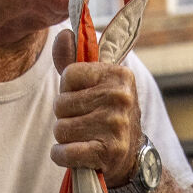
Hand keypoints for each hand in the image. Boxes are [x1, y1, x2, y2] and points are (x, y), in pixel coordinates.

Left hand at [52, 30, 141, 188]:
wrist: (131, 158)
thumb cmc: (107, 116)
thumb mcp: (96, 85)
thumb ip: (73, 61)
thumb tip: (63, 35)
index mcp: (119, 75)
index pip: (68, 75)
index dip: (68, 91)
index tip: (85, 100)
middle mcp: (121, 97)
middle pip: (61, 104)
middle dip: (65, 117)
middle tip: (85, 123)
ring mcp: (116, 125)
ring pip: (60, 129)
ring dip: (65, 138)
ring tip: (85, 138)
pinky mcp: (109, 152)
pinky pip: (65, 152)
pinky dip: (62, 156)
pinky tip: (74, 154)